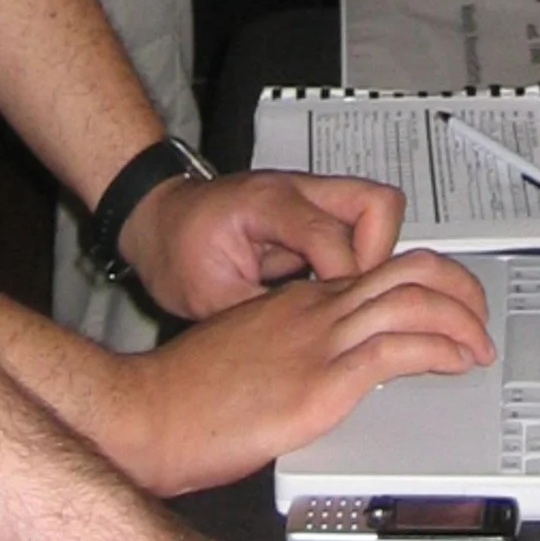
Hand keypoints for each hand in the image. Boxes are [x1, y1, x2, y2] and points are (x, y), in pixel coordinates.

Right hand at [118, 252, 493, 496]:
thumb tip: (324, 369)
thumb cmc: (189, 394)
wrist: (149, 412)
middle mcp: (316, 311)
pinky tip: (454, 363)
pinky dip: (439, 351)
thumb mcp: (251, 354)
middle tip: (478, 318)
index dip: (428, 283)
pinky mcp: (320, 383)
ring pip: (414, 302)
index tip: (448, 305)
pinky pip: (397, 350)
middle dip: (460, 289)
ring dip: (461, 320)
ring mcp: (320, 343)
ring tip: (478, 344)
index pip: (380, 271)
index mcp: (301, 301)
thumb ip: (292, 350)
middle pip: (410, 272)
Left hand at [125, 169, 403, 312]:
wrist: (159, 219)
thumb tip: (302, 350)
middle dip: (378, 259)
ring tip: (347, 298)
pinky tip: (334, 293)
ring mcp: (311, 197)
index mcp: (269, 203)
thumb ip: (259, 316)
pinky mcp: (314, 212)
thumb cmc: (175, 248)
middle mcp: (299, 190)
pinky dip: (358, 259)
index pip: (332, 238)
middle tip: (357, 299)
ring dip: (373, 257)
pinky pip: (359, 229)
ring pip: (378, 213)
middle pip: (379, 206)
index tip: (338, 318)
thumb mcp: (208, 295)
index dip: (343, 284)